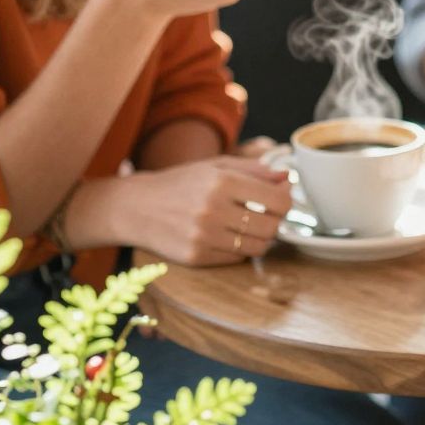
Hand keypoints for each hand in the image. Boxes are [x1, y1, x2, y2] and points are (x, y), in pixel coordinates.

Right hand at [124, 154, 292, 265]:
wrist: (136, 207)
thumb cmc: (180, 183)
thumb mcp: (215, 166)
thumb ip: (254, 170)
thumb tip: (287, 178)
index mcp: (222, 182)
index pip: (277, 200)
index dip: (286, 201)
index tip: (282, 199)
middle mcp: (213, 209)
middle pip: (272, 226)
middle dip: (276, 221)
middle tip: (267, 215)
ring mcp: (204, 236)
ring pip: (258, 247)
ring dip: (261, 238)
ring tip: (250, 227)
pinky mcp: (196, 256)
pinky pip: (237, 258)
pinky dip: (240, 249)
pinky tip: (229, 236)